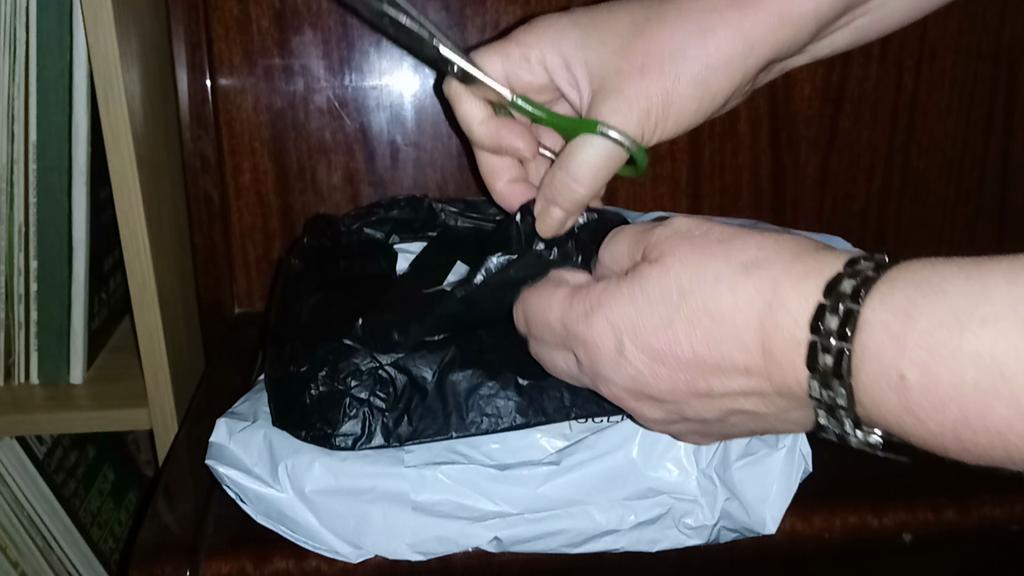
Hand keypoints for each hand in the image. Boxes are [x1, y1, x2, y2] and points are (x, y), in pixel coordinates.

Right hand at [443, 0, 818, 236]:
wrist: (753, 33)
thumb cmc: (684, 55)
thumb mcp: (620, 123)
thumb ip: (574, 177)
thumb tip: (544, 224)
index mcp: (535, 54)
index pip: (471, 92)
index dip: (485, 134)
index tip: (523, 162)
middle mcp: (545, 71)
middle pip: (500, 127)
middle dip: (517, 171)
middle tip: (544, 212)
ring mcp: (575, 91)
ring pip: (536, 145)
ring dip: (548, 182)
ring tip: (572, 213)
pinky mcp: (604, 110)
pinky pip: (571, 149)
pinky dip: (575, 178)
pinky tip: (588, 203)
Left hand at [514, 216, 849, 442]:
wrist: (827, 344)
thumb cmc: (745, 278)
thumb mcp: (672, 235)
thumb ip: (618, 252)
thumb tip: (606, 270)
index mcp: (596, 333)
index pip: (530, 315)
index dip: (545, 284)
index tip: (576, 269)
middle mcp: (614, 385)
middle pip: (551, 356)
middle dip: (559, 322)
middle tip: (599, 290)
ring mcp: (653, 415)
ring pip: (601, 382)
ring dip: (605, 350)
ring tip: (652, 317)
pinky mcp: (694, 431)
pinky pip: (647, 400)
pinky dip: (648, 374)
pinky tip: (689, 350)